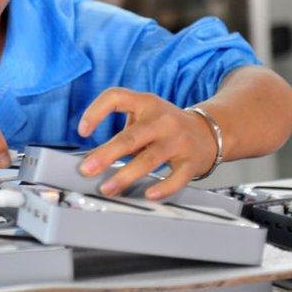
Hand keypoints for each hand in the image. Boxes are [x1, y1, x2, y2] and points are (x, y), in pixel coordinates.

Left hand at [77, 87, 217, 199]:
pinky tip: (149, 194)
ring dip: (125, 176)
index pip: (116, 97)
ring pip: (149, 159)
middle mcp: (162, 120)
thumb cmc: (166, 125)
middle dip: (106, 154)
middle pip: (130, 137)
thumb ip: (123, 132)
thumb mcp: (145, 115)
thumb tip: (94, 160)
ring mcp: (178, 140)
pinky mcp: (191, 161)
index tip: (82, 131)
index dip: (96, 111)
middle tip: (87, 169)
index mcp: (146, 103)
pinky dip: (163, 187)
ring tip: (107, 188)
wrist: (209, 131)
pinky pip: (177, 177)